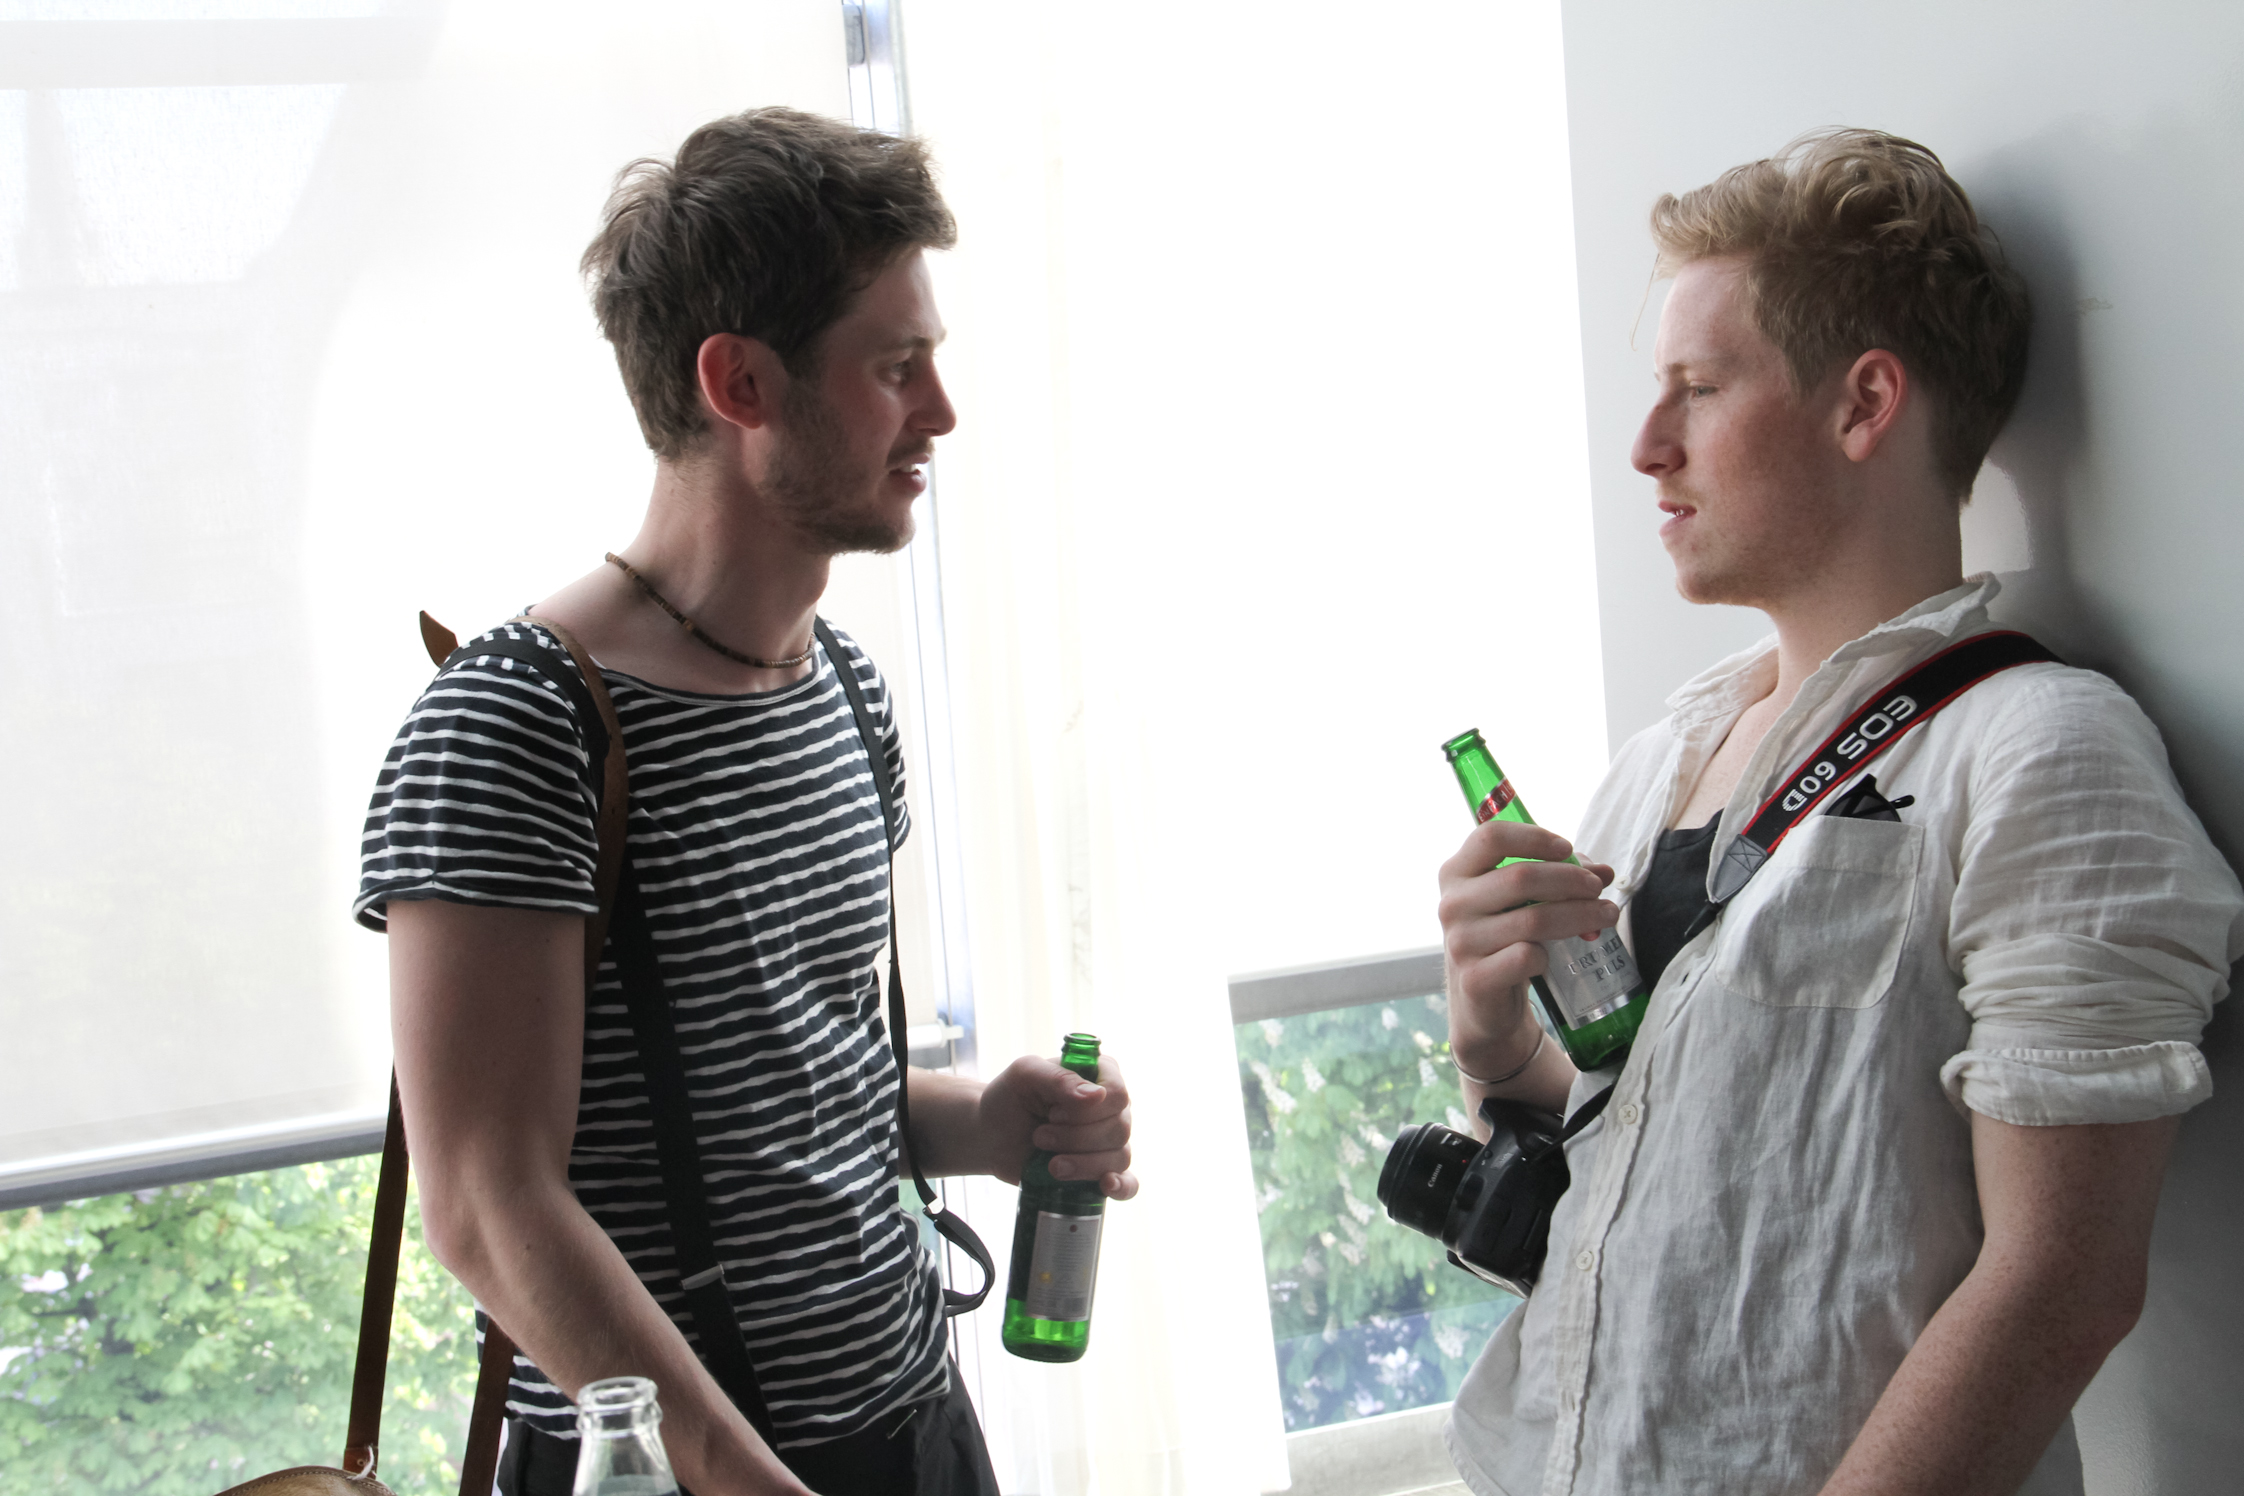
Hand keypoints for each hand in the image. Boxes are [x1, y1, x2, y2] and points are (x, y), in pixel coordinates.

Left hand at [977, 1054, 1137, 1199]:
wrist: (993, 1134)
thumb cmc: (1011, 1097)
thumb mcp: (1025, 1075)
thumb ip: (1058, 1079)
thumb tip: (1097, 1096)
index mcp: (1101, 1074)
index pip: (1117, 1093)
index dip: (1086, 1111)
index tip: (1053, 1114)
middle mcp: (1112, 1107)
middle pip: (1118, 1128)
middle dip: (1075, 1138)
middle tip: (1040, 1136)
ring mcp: (1110, 1141)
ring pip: (1119, 1156)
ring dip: (1082, 1164)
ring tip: (1050, 1164)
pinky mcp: (1101, 1171)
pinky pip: (1128, 1183)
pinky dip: (1122, 1187)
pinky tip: (1106, 1186)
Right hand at [1437, 819, 1616, 1074]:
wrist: (1481, 998)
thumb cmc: (1504, 936)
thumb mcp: (1522, 900)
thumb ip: (1559, 877)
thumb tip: (1605, 872)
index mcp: (1457, 873)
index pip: (1491, 837)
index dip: (1534, 837)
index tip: (1567, 849)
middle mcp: (1452, 904)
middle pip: (1520, 877)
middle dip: (1571, 880)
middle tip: (1597, 889)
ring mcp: (1461, 942)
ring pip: (1533, 919)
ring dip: (1579, 916)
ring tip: (1605, 916)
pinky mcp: (1475, 978)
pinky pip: (1526, 956)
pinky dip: (1549, 954)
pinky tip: (1553, 957)